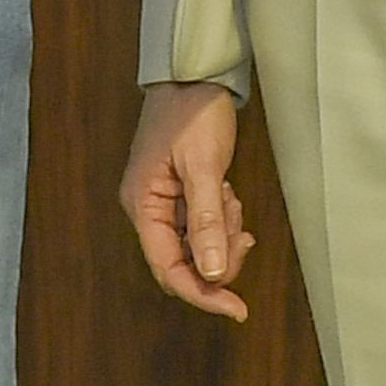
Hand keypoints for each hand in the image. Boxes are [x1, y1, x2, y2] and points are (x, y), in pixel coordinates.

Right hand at [121, 83, 251, 321]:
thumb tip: (209, 273)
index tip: (237, 309)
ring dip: (222, 235)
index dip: (201, 295)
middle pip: (184, 263)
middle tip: (242, 231)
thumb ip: (205, 220)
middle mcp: (148, 210)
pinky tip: (230, 198)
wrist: (193, 76)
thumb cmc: (192, 114)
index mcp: (143, 205)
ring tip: (232, 200)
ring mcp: (164, 204)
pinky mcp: (180, 196)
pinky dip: (221, 222)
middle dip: (218, 256)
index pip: (168, 268)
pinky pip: (202, 227)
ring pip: (197, 247)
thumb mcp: (204, 166)